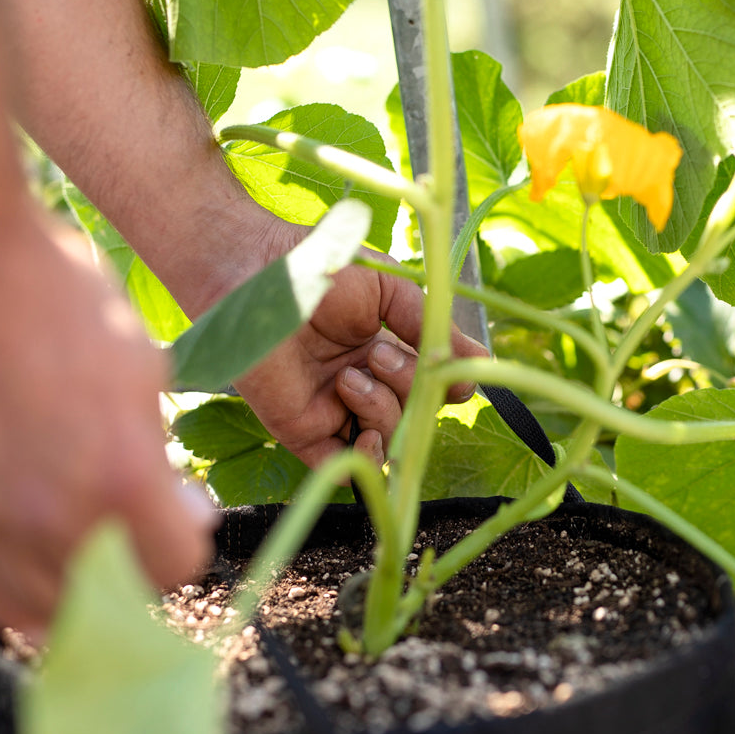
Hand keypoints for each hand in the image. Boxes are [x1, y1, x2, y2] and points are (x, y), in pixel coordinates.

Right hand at [0, 209, 214, 634]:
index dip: (186, 534)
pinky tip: (29, 529)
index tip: (181, 508)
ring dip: (75, 587)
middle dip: (138, 564)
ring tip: (83, 535)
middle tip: (134, 519)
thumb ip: (160, 452)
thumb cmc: (53, 294)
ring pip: (40, 611)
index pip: (177, 564)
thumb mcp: (141, 368)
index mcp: (118, 478)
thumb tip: (181, 510)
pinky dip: (13, 573)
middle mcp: (47, 518)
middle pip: (115, 598)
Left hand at [228, 219, 486, 469]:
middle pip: (416, 413)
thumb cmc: (318, 266)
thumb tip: (479, 361)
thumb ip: (429, 323)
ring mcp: (336, 409)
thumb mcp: (389, 287)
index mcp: (389, 348)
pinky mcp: (303, 430)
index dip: (449, 383)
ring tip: (352, 376)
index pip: (435, 384)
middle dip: (410, 387)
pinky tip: (359, 428)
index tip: (452, 368)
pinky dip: (363, 458)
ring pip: (387, 440)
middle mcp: (366, 382)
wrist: (255, 271)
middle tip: (379, 355)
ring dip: (383, 411)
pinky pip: (345, 466)